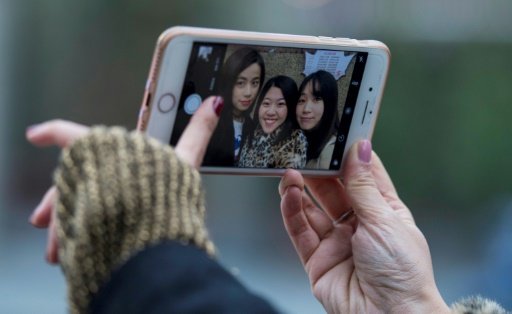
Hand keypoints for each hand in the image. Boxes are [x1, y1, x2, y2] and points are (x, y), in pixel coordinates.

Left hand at [26, 96, 223, 263]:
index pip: (70, 135)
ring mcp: (78, 200)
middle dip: (53, 200)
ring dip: (58, 227)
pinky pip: (67, 231)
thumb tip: (213, 105)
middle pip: (63, 181)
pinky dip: (64, 242)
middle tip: (41, 218)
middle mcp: (86, 173)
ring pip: (60, 209)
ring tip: (55, 249)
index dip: (51, 131)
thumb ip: (198, 133)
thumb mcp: (186, 162)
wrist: (148, 233)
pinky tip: (62, 255)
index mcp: (106, 151)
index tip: (34, 133)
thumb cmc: (163, 194)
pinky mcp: (79, 227)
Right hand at [279, 140, 448, 312]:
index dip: (351, 158)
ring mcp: (336, 243)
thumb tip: (360, 149)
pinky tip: (290, 196)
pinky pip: (300, 232)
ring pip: (312, 210)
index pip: (364, 178)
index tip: (337, 137)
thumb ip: (363, 186)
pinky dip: (293, 213)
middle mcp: (358, 226)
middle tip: (303, 153)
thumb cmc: (402, 273)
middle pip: (333, 192)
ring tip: (289, 172)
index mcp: (383, 214)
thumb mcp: (384, 221)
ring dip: (300, 190)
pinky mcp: (317, 260)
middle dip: (319, 172)